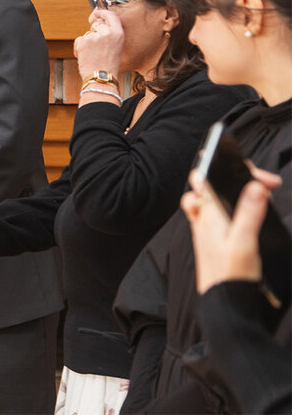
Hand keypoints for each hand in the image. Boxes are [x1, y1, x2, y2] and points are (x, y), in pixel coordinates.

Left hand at [74, 9, 123, 79]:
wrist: (101, 77)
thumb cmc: (108, 66)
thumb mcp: (115, 47)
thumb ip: (109, 34)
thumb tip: (97, 24)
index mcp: (118, 33)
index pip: (110, 15)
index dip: (102, 12)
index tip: (96, 13)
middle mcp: (107, 32)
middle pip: (96, 24)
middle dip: (93, 32)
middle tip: (94, 45)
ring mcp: (95, 36)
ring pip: (87, 33)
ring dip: (86, 42)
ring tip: (92, 54)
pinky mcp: (84, 41)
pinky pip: (79, 40)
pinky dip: (79, 48)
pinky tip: (85, 56)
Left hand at [183, 169, 276, 292]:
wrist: (223, 302)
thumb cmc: (231, 275)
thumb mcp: (244, 243)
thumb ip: (248, 213)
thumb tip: (254, 186)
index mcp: (208, 214)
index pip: (206, 175)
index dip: (231, 168)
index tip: (262, 178)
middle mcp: (202, 217)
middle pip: (210, 182)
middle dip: (238, 176)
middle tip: (269, 185)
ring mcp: (205, 226)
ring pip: (212, 196)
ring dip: (234, 189)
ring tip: (262, 193)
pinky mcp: (211, 236)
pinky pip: (215, 211)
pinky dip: (232, 204)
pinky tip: (247, 211)